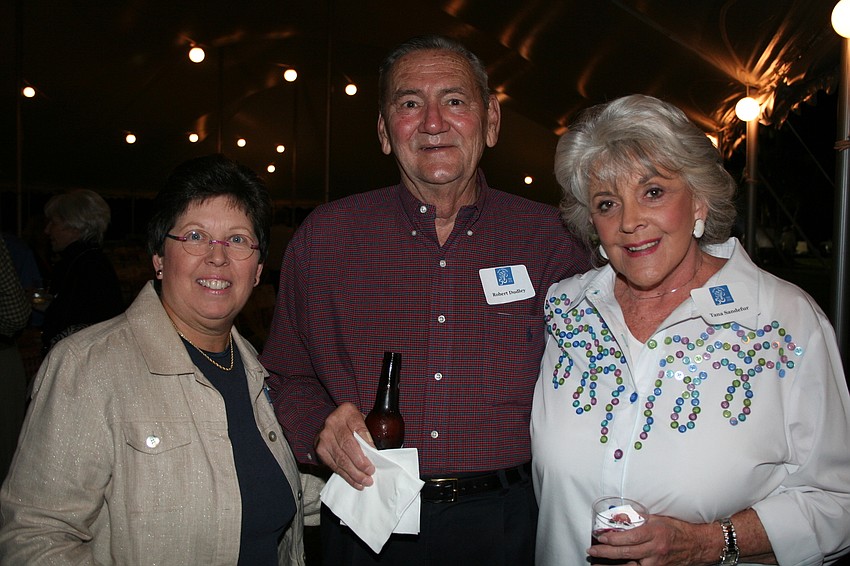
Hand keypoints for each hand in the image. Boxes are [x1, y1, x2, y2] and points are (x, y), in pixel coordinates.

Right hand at [314, 402, 376, 488]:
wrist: (331, 424)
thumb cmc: (351, 423)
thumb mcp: (361, 419)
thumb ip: (369, 431)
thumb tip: (380, 451)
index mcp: (346, 411)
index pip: (358, 428)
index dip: (367, 442)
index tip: (375, 453)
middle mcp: (332, 422)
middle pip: (348, 445)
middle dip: (360, 461)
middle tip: (371, 471)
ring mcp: (324, 437)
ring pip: (341, 458)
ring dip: (354, 473)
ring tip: (366, 480)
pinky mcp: (320, 450)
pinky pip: (334, 465)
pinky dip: (346, 475)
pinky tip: (356, 481)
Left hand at [588, 515, 716, 565]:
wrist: (696, 545)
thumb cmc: (676, 529)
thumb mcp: (657, 518)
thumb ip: (638, 518)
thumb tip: (618, 517)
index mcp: (655, 533)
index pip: (630, 537)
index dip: (613, 538)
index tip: (600, 537)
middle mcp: (655, 550)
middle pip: (627, 553)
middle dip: (606, 552)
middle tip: (592, 550)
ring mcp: (656, 563)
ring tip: (596, 564)